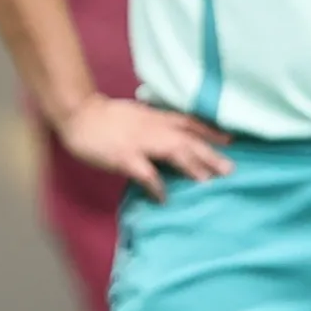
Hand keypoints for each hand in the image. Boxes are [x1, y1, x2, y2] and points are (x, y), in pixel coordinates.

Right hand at [55, 95, 229, 200]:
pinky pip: (145, 173)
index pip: (191, 123)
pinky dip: (157, 185)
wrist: (79, 113)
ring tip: (207, 182)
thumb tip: (175, 136)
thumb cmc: (109, 116)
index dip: (211, 132)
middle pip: (188, 140)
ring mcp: (140, 142)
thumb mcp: (140, 114)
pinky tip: (165, 198)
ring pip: (173, 153)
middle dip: (210, 155)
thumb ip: (158, 124)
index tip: (231, 141)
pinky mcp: (124, 157)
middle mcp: (154, 128)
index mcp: (158, 117)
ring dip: (192, 167)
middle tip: (230, 170)